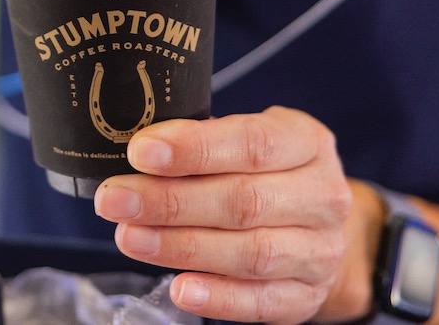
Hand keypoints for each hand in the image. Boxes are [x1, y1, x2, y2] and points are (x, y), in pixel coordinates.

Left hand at [93, 106, 370, 323]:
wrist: (315, 222)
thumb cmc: (263, 169)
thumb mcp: (243, 137)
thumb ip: (202, 140)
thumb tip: (138, 151)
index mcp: (307, 142)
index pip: (252, 143)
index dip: (194, 148)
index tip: (140, 151)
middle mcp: (323, 197)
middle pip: (245, 201)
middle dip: (171, 201)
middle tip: (115, 199)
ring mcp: (321, 251)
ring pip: (251, 253)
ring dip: (182, 247)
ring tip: (130, 238)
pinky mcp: (307, 295)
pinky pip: (262, 301)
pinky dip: (219, 297)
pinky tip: (179, 288)